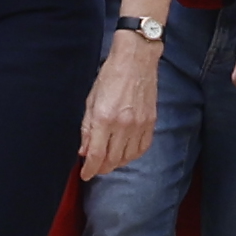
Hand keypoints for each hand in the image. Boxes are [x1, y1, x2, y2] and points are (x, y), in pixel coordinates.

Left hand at [81, 39, 156, 180]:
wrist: (136, 60)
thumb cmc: (111, 75)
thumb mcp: (91, 100)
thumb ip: (87, 128)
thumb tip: (84, 150)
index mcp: (104, 118)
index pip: (96, 154)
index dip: (90, 169)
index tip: (85, 175)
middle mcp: (123, 125)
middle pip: (112, 159)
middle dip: (102, 168)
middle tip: (95, 168)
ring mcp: (139, 125)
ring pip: (128, 157)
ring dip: (116, 163)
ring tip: (109, 161)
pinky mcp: (151, 122)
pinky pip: (142, 148)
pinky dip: (132, 155)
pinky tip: (125, 154)